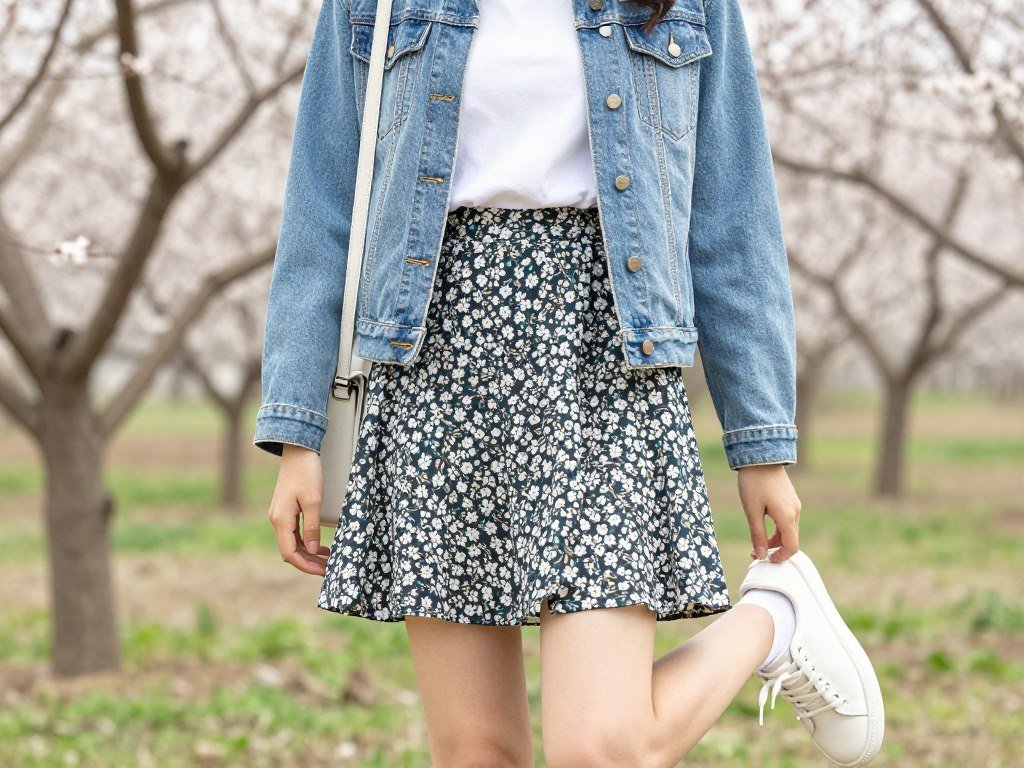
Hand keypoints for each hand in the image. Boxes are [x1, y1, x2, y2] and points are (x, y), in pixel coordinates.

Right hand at [266, 443, 329, 575]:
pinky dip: (306, 543)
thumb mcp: (313, 500)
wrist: (298, 451)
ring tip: (327, 560)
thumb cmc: (306, 473)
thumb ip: (312, 526)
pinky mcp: (285, 511)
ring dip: (308, 554)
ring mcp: (280, 516)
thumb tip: (312, 550)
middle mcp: (277, 520)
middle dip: (308, 562)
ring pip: (292, 543)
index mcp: (281, 520)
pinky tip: (319, 546)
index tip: (322, 572)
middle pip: (290, 551)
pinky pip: (294, 533)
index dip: (305, 566)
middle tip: (329, 569)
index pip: (289, 553)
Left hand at [737, 464, 800, 563]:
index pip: (792, 547)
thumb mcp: (752, 511)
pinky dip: (777, 528)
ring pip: (788, 530)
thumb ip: (757, 535)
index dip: (780, 557)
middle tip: (754, 551)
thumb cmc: (754, 483)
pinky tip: (762, 525)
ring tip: (756, 540)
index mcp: (787, 517)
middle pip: (790, 539)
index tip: (765, 559)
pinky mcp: (790, 499)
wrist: (761, 455)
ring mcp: (794, 504)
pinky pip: (787, 520)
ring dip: (775, 539)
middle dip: (774, 549)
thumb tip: (760, 555)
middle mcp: (795, 512)